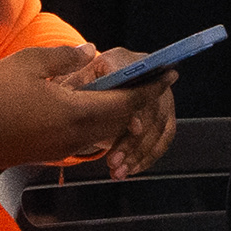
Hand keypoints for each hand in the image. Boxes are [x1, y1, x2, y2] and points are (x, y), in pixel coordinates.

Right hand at [0, 44, 150, 179]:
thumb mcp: (28, 64)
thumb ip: (64, 57)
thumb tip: (90, 52)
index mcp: (75, 113)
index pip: (126, 102)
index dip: (150, 87)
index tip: (169, 73)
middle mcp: (76, 135)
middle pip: (121, 119)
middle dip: (138, 99)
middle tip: (152, 79)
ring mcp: (64, 148)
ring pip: (105, 130)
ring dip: (118, 112)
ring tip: (125, 89)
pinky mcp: (52, 153)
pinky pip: (88, 138)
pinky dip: (99, 122)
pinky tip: (92, 106)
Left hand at [71, 50, 182, 178]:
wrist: (109, 82)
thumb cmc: (90, 83)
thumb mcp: (75, 81)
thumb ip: (72, 88)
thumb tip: (64, 97)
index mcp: (120, 60)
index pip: (132, 78)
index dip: (134, 102)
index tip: (134, 126)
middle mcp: (147, 75)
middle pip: (148, 108)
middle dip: (132, 140)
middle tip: (114, 160)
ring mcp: (160, 95)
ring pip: (157, 127)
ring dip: (138, 153)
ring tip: (118, 171)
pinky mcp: (166, 114)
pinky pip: (164, 138)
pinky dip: (148, 156)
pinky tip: (132, 169)